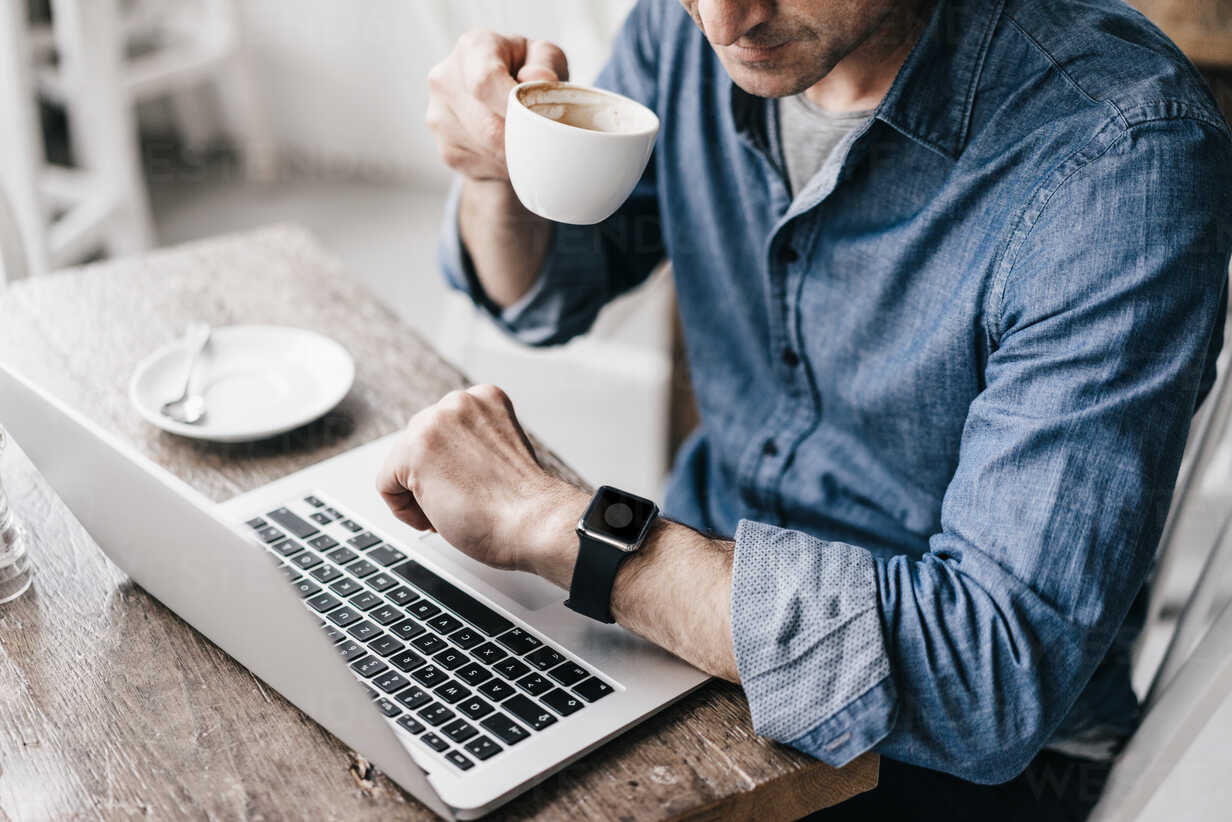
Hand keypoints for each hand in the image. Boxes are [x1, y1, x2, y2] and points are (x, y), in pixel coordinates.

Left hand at [375, 385, 586, 574]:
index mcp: (485, 397)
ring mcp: (434, 422)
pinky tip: (436, 516)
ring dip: (419, 493)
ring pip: (401, 464)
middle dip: (432, 478)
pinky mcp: (413, 449)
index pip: (443, 432)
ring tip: (452, 509)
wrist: (534, 522)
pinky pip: (386, 483)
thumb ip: (471, 443)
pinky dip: (404, 510)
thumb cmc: (523, 504)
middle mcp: (458, 402)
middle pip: (418, 444)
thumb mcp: (500, 452)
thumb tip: (442, 461)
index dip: (452, 468)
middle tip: (460, 502)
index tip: (470, 486)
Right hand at [426, 31, 569, 180]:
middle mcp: (445, 79)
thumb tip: (539, 79)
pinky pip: (481, 167)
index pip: (486, 81)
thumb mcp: (544, 56)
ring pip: (486, 151)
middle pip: (487, 126)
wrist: (498, 101)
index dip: (515, 107)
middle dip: (523, 141)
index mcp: (472, 48)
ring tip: (531, 144)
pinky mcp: (445, 148)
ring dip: (516, 156)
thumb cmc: (525, 72)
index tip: (540, 120)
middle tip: (547, 144)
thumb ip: (547, 62)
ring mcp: (439, 116)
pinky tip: (513, 153)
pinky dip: (504, 166)